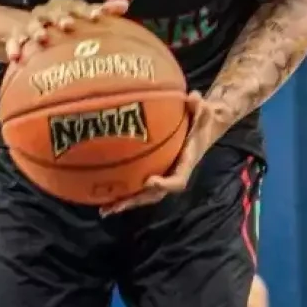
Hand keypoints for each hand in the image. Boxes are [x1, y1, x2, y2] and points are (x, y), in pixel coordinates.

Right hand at [4, 0, 128, 62]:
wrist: (34, 29)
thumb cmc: (67, 24)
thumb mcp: (84, 17)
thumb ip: (104, 11)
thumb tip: (125, 4)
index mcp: (66, 6)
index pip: (78, 5)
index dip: (88, 10)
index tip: (97, 17)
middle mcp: (48, 12)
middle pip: (54, 12)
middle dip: (60, 17)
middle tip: (68, 25)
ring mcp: (31, 24)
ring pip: (33, 24)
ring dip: (36, 30)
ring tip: (41, 38)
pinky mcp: (17, 36)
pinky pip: (14, 40)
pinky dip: (14, 47)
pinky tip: (16, 56)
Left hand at [99, 92, 215, 216]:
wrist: (203, 127)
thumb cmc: (202, 120)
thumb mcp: (205, 112)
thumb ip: (200, 107)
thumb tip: (194, 97)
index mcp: (186, 164)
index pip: (177, 181)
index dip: (164, 184)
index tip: (150, 181)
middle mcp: (173, 173)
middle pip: (155, 195)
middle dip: (136, 201)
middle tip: (117, 206)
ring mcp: (162, 174)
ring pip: (143, 194)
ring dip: (125, 203)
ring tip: (104, 209)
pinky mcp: (153, 171)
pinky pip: (137, 184)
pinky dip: (122, 191)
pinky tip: (101, 195)